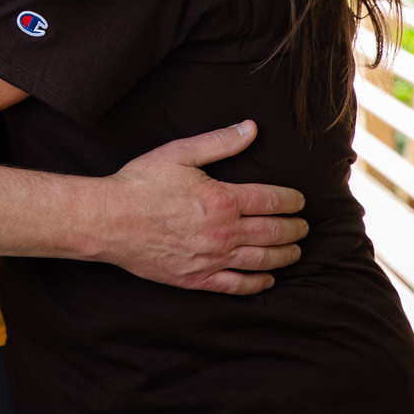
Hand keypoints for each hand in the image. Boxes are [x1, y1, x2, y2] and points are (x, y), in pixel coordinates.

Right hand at [97, 120, 307, 293]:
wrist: (108, 221)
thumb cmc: (141, 184)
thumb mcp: (179, 153)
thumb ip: (219, 142)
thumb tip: (251, 128)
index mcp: (223, 199)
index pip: (271, 200)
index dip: (291, 200)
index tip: (300, 201)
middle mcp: (223, 232)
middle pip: (273, 232)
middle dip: (294, 229)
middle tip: (304, 226)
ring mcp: (212, 259)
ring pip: (261, 260)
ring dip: (284, 255)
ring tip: (295, 251)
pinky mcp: (197, 279)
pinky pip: (237, 285)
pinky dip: (257, 284)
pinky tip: (268, 280)